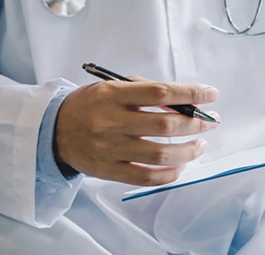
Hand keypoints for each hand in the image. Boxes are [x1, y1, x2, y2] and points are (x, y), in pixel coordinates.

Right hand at [55, 77, 219, 185]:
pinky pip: (146, 178)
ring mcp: (109, 149)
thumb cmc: (90, 105)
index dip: (190, 94)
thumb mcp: (112, 87)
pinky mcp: (108, 171)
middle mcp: (110, 121)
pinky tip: (181, 165)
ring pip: (159, 154)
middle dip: (196, 124)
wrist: (52, 130)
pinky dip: (169, 174)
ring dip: (188, 150)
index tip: (210, 94)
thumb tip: (185, 101)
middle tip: (211, 121)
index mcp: (112, 95)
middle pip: (164, 125)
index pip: (160, 92)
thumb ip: (145, 91)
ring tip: (200, 144)